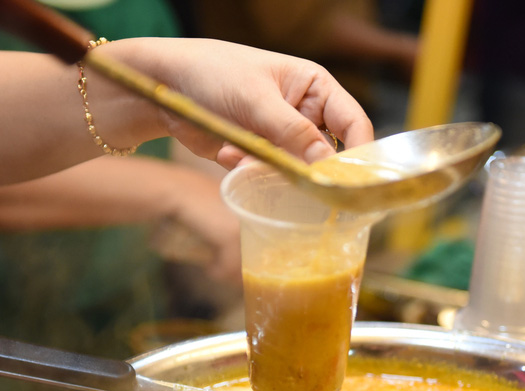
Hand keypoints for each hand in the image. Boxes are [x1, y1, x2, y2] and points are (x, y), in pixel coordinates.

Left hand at [99, 38, 373, 167]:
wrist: (165, 87)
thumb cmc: (213, 74)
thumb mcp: (257, 100)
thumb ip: (294, 134)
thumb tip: (328, 165)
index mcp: (316, 88)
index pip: (354, 123)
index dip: (359, 154)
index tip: (350, 182)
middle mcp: (306, 115)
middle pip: (328, 156)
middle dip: (305, 168)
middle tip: (286, 173)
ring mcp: (283, 139)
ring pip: (296, 172)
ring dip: (268, 169)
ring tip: (238, 154)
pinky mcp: (260, 157)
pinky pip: (269, 178)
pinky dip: (249, 172)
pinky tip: (225, 153)